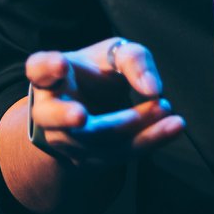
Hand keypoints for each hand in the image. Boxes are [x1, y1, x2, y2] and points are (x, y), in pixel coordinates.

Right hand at [23, 36, 183, 165]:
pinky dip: (150, 140)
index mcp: (49, 76)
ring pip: (95, 139)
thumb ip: (134, 60)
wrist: (95, 107)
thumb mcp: (116, 54)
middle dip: (65, 117)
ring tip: (165, 109)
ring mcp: (67, 140)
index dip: (47, 67)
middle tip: (81, 116)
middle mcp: (50, 111)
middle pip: (51, 117)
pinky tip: (174, 126)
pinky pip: (120, 153)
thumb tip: (153, 89)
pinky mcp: (91, 160)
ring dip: (133, 125)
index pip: (39, 68)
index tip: (62, 64)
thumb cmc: (100, 72)